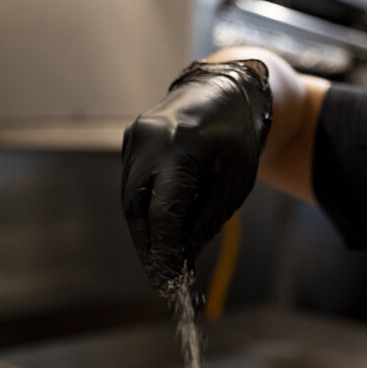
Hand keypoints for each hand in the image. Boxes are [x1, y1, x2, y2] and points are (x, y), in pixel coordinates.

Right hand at [121, 59, 272, 292]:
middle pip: (137, 211)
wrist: (224, 88)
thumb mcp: (234, 182)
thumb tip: (183, 257)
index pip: (163, 213)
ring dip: (144, 235)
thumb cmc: (237, 137)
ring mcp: (134, 139)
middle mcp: (149, 140)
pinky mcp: (130, 142)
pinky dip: (144, 214)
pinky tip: (160, 232)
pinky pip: (132, 188)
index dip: (165, 251)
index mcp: (181, 145)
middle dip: (149, 249)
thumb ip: (207, 220)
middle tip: (162, 278)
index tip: (171, 279)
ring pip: (129, 202)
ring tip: (162, 261)